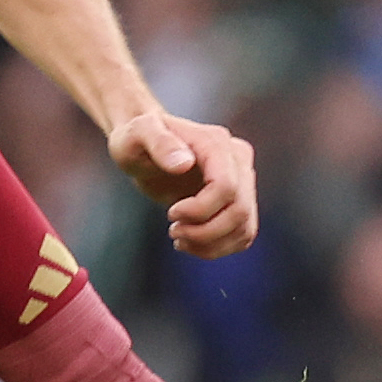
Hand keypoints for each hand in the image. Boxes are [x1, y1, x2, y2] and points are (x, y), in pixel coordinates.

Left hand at [110, 104, 257, 256]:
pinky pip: (242, 233)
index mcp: (216, 142)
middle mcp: (237, 158)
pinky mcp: (238, 199)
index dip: (200, 210)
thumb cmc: (136, 138)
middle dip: (205, 232)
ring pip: (244, 226)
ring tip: (179, 239)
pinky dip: (219, 247)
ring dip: (211, 244)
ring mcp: (242, 179)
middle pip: (239, 210)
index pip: (226, 186)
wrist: (143, 146)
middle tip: (173, 231)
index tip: (171, 213)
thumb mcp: (137, 134)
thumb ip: (159, 143)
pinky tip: (191, 242)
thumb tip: (183, 163)